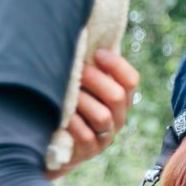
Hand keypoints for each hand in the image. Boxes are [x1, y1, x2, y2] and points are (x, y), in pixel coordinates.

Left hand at [49, 49, 139, 178]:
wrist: (54, 143)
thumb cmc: (68, 104)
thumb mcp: (81, 84)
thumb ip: (88, 65)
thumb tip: (84, 34)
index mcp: (119, 97)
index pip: (130, 80)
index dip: (116, 65)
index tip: (97, 53)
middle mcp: (117, 116)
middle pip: (118, 96)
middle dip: (95, 80)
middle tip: (77, 70)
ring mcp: (104, 135)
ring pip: (103, 117)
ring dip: (83, 102)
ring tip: (67, 94)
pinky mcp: (89, 151)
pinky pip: (86, 137)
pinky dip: (74, 123)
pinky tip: (62, 115)